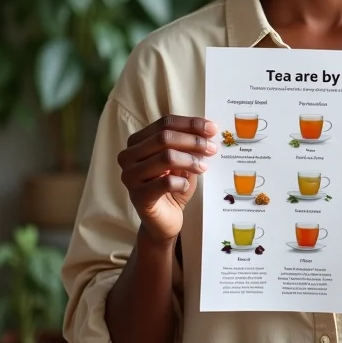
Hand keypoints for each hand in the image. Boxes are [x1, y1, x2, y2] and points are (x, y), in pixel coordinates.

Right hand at [118, 115, 218, 241]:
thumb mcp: (182, 160)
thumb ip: (189, 144)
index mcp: (137, 141)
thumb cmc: (173, 185)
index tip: (212, 129)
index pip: (165, 123)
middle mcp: (128, 156)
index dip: (191, 124)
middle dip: (193, 141)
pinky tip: (185, 186)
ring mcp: (130, 176)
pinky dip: (182, 182)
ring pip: (166, 157)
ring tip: (203, 168)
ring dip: (190, 161)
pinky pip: (165, 182)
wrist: (164, 219)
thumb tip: (209, 130)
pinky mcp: (138, 196)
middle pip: (164, 137)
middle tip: (212, 149)